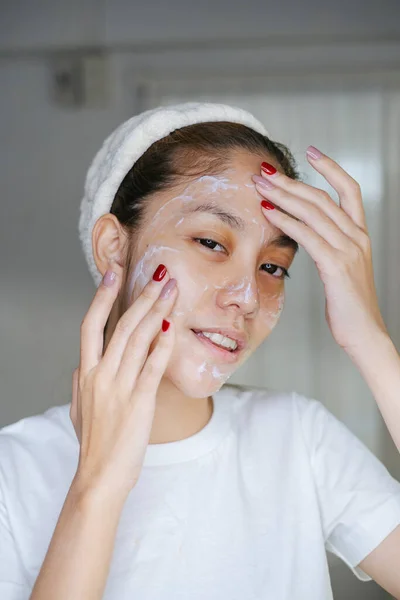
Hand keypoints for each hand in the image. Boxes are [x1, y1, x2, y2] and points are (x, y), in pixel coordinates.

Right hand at [70, 265, 177, 500]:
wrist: (100, 477)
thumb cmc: (93, 444)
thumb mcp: (79, 408)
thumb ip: (82, 381)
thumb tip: (84, 362)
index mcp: (86, 373)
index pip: (91, 325)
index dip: (102, 296)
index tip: (113, 272)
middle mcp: (101, 374)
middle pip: (121, 324)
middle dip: (141, 295)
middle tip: (158, 272)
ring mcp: (120, 387)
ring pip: (138, 338)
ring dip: (157, 310)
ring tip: (171, 289)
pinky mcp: (140, 401)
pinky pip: (153, 365)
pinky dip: (164, 343)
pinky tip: (173, 326)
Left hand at [252, 148, 388, 356]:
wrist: (364, 334)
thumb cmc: (349, 306)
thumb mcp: (342, 269)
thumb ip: (329, 248)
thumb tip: (305, 234)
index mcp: (360, 235)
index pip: (348, 190)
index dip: (331, 168)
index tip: (312, 151)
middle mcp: (357, 237)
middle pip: (322, 197)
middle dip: (291, 182)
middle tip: (264, 171)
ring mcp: (349, 250)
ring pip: (314, 212)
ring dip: (283, 196)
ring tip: (260, 186)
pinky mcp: (337, 266)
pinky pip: (308, 236)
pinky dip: (286, 220)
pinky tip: (268, 212)